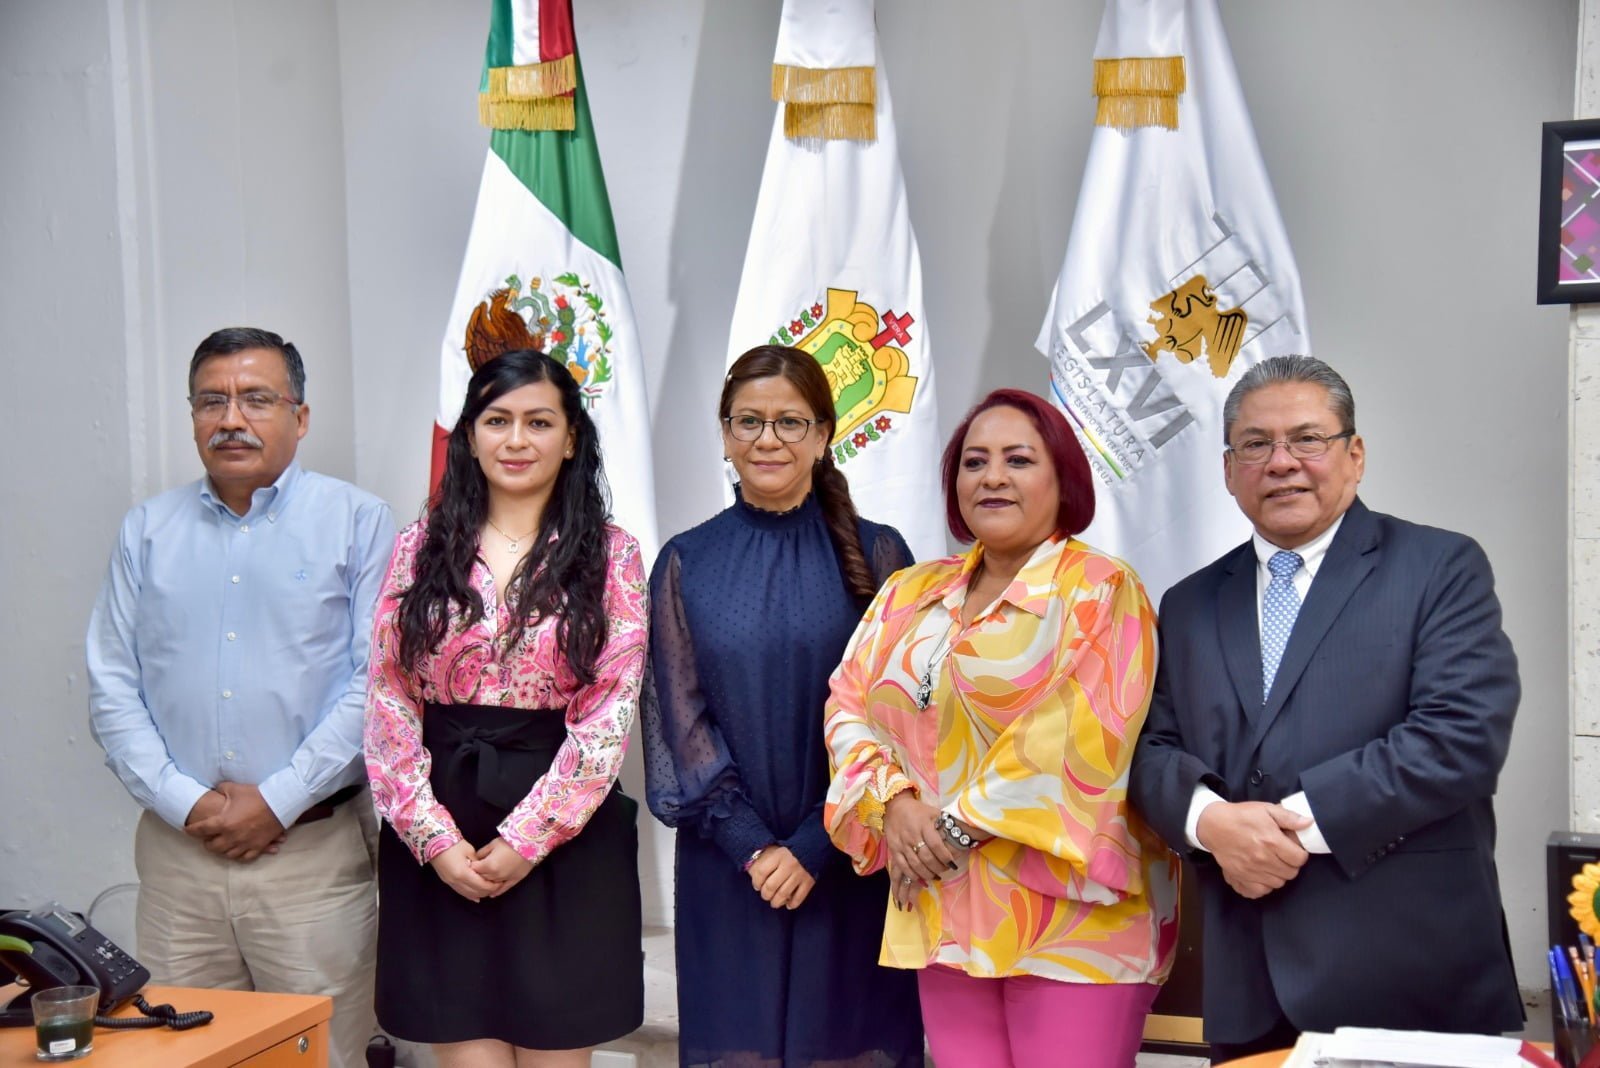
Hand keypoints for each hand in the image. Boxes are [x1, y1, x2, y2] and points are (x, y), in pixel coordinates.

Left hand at [185, 782, 285, 861]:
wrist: (280, 802)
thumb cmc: (257, 795)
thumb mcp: (234, 788)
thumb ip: (221, 790)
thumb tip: (215, 791)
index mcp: (223, 823)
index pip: (200, 830)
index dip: (191, 830)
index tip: (186, 830)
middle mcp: (231, 837)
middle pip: (212, 847)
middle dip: (207, 843)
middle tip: (207, 838)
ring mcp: (245, 843)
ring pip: (227, 854)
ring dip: (222, 850)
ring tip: (221, 845)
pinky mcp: (257, 846)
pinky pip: (244, 858)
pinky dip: (239, 856)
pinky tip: (237, 851)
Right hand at [429, 839, 501, 901]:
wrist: (434, 843)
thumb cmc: (453, 844)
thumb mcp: (470, 851)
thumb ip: (478, 864)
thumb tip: (484, 871)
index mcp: (463, 873)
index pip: (481, 885)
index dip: (492, 886)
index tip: (499, 883)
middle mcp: (456, 881)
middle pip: (475, 892)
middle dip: (487, 891)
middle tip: (496, 887)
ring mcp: (450, 882)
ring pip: (467, 894)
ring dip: (478, 894)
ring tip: (488, 890)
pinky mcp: (447, 882)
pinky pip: (460, 892)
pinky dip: (469, 895)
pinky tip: (476, 897)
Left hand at [471, 838, 534, 897]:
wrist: (529, 843)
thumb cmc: (510, 842)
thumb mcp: (493, 844)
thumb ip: (482, 853)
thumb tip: (475, 859)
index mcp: (488, 865)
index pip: (474, 869)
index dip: (472, 866)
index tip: (472, 863)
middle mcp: (495, 875)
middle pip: (481, 878)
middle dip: (478, 874)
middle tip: (478, 870)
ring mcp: (505, 879)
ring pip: (491, 885)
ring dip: (486, 883)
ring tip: (483, 881)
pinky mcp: (514, 880)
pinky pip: (503, 889)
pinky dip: (497, 892)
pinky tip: (492, 894)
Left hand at [747, 846, 815, 909]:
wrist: (811, 848)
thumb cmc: (788, 853)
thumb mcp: (776, 852)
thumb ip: (765, 862)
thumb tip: (753, 876)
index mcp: (778, 856)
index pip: (761, 872)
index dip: (756, 882)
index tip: (757, 886)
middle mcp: (789, 865)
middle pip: (771, 886)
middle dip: (765, 894)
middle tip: (765, 896)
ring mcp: (799, 874)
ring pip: (784, 894)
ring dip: (776, 902)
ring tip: (774, 903)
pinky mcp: (809, 881)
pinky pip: (798, 897)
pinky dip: (792, 904)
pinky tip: (788, 905)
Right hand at [883, 793, 958, 890]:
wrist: (895, 807)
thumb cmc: (918, 811)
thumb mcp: (933, 812)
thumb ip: (945, 822)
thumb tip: (960, 832)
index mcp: (924, 825)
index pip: (936, 845)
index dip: (945, 857)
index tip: (952, 864)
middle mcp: (912, 835)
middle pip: (926, 857)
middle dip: (938, 868)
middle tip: (945, 870)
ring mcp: (902, 844)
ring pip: (915, 864)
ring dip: (927, 874)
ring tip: (935, 876)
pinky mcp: (894, 849)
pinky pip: (903, 866)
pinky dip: (912, 875)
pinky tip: (921, 879)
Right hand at [1196, 801, 1310, 898]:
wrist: (1213, 825)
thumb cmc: (1242, 816)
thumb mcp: (1266, 809)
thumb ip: (1289, 817)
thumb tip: (1308, 823)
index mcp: (1272, 841)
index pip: (1299, 859)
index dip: (1299, 854)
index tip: (1292, 849)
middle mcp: (1263, 859)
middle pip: (1290, 873)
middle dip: (1290, 865)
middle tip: (1283, 856)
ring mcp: (1251, 870)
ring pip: (1278, 883)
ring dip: (1278, 875)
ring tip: (1272, 864)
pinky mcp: (1240, 877)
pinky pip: (1260, 890)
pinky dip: (1264, 885)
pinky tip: (1262, 874)